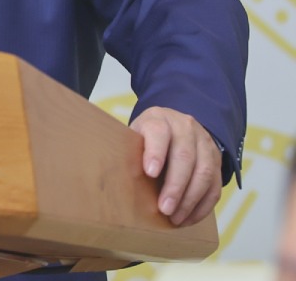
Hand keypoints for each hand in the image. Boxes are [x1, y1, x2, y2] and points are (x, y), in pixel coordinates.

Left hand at [129, 106, 222, 226]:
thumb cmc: (147, 137)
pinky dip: (203, 205)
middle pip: (184, 157)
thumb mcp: (135, 136)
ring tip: (175, 218)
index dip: (155, 153)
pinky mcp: (217, 161)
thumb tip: (121, 184)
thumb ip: (131, 153)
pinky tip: (189, 218)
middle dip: (175, 186)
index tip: (150, 173)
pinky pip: (215, 186)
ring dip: (190, 200)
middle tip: (164, 208)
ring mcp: (204, 143)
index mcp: (159, 119)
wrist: (175, 125)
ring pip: (204, 173)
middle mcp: (185, 128)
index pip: (158, 132)